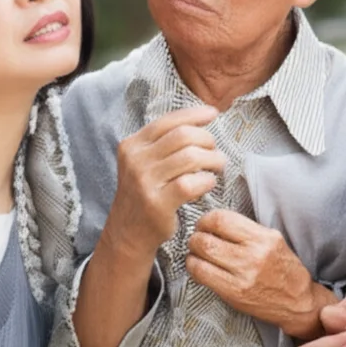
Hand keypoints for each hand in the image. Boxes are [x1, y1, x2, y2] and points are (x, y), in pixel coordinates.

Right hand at [106, 105, 224, 256]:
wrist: (128, 232)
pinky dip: (207, 181)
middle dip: (207, 140)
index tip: (213, 114)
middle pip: (183, 136)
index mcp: (132, 145)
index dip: (194, 114)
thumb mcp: (145, 162)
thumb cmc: (146, 193)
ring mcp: (145, 182)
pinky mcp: (158, 203)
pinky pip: (191, 183)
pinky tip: (208, 183)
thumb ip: (165, 142)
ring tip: (218, 166)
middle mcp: (135, 160)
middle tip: (215, 150)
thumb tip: (201, 119)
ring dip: (213, 159)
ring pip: (190, 157)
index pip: (168, 121)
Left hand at [186, 209, 328, 338]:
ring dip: (192, 252)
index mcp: (264, 238)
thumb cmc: (284, 270)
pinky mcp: (234, 293)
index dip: (206, 219)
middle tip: (197, 238)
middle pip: (207, 237)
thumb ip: (246, 230)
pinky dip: (194, 268)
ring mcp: (243, 276)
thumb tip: (216, 222)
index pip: (222, 219)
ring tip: (196, 253)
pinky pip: (202, 275)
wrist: (298, 302)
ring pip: (201, 255)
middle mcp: (254, 255)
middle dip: (196, 235)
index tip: (205, 223)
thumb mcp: (273, 241)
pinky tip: (199, 267)